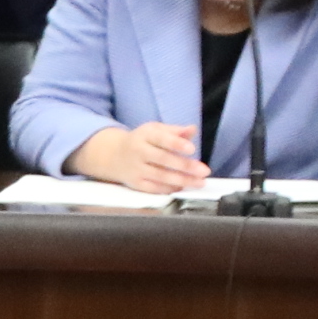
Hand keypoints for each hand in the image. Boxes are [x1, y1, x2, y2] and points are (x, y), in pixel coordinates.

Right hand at [67, 122, 203, 192]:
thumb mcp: (155, 130)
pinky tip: (182, 187)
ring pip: (161, 176)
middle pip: (163, 160)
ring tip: (199, 182)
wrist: (114, 155)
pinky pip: (154, 188)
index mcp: (145, 135)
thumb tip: (192, 129)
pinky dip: (169, 189)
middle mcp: (139, 151)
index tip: (192, 149)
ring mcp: (136, 168)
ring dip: (182, 180)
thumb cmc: (141, 141)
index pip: (162, 139)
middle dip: (185, 166)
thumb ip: (174, 131)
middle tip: (204, 170)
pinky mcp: (135, 183)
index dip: (177, 144)